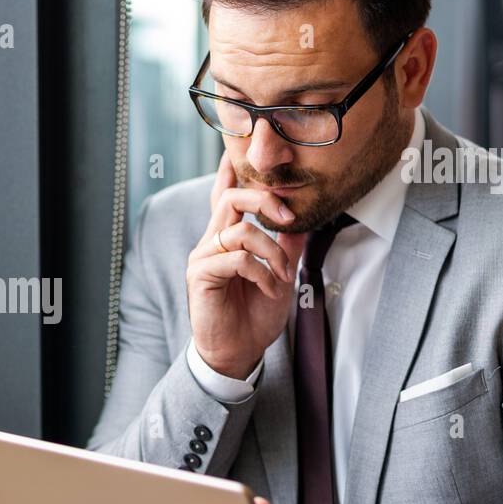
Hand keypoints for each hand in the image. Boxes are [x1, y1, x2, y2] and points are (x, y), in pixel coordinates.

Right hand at [188, 152, 306, 377]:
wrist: (238, 352)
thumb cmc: (254, 316)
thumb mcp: (279, 276)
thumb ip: (286, 247)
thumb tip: (302, 221)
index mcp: (226, 238)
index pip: (224, 197)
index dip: (229, 173)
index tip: (236, 151)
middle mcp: (211, 242)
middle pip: (230, 199)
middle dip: (264, 200)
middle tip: (288, 217)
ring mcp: (203, 258)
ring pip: (239, 230)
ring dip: (271, 250)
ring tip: (282, 275)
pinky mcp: (201, 276)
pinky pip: (236, 259)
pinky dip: (260, 271)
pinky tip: (268, 288)